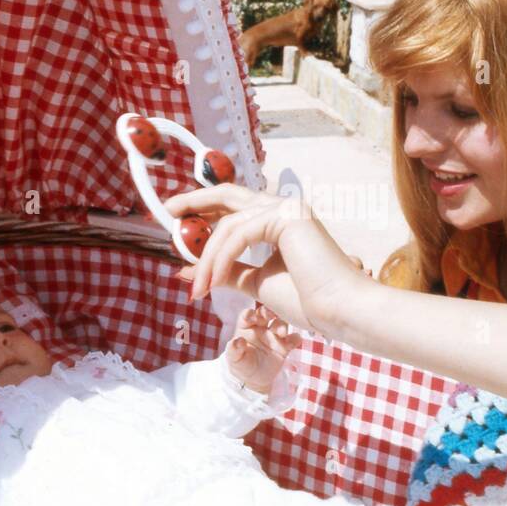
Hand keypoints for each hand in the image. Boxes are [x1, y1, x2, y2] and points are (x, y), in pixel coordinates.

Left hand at [163, 183, 368, 335]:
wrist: (339, 310)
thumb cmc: (307, 299)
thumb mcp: (256, 282)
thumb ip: (226, 271)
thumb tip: (187, 269)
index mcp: (280, 220)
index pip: (234, 207)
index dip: (204, 211)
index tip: (177, 227)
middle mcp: (284, 207)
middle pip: (227, 195)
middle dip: (194, 202)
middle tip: (167, 213)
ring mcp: (287, 208)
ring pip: (229, 225)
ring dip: (206, 258)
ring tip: (198, 288)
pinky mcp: (287, 216)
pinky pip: (239, 235)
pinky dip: (221, 259)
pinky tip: (212, 282)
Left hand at [226, 303, 302, 393]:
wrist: (253, 379)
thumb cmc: (241, 364)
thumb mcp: (234, 359)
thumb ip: (233, 349)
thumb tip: (237, 341)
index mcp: (246, 327)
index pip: (248, 315)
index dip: (249, 314)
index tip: (251, 317)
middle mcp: (261, 327)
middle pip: (266, 314)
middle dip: (269, 312)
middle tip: (271, 315)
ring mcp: (274, 336)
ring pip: (281, 323)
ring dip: (282, 325)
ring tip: (282, 333)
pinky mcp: (284, 346)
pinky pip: (293, 339)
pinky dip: (295, 338)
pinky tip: (294, 342)